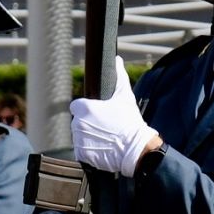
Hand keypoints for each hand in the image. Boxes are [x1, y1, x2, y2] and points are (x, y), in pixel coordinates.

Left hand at [69, 59, 158, 176]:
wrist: (136, 148)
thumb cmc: (130, 121)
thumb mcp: (125, 96)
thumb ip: (119, 76)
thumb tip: (117, 60)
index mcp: (85, 108)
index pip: (77, 106)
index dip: (87, 110)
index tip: (98, 114)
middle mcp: (78, 124)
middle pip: (78, 121)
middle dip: (88, 123)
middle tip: (105, 127)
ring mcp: (79, 140)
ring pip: (79, 136)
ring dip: (88, 136)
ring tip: (106, 137)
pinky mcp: (82, 154)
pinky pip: (81, 150)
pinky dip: (89, 150)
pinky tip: (102, 147)